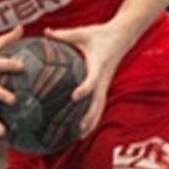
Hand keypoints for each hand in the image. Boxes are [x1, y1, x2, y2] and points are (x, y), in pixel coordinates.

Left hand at [43, 23, 129, 138]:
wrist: (123, 35)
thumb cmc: (101, 33)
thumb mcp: (82, 33)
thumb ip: (64, 35)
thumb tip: (45, 32)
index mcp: (99, 65)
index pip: (92, 79)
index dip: (85, 88)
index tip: (74, 96)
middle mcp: (103, 77)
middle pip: (98, 101)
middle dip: (89, 116)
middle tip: (78, 128)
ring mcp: (105, 83)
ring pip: (100, 106)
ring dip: (92, 121)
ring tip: (80, 136)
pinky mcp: (104, 85)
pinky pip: (99, 104)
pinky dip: (93, 117)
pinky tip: (83, 128)